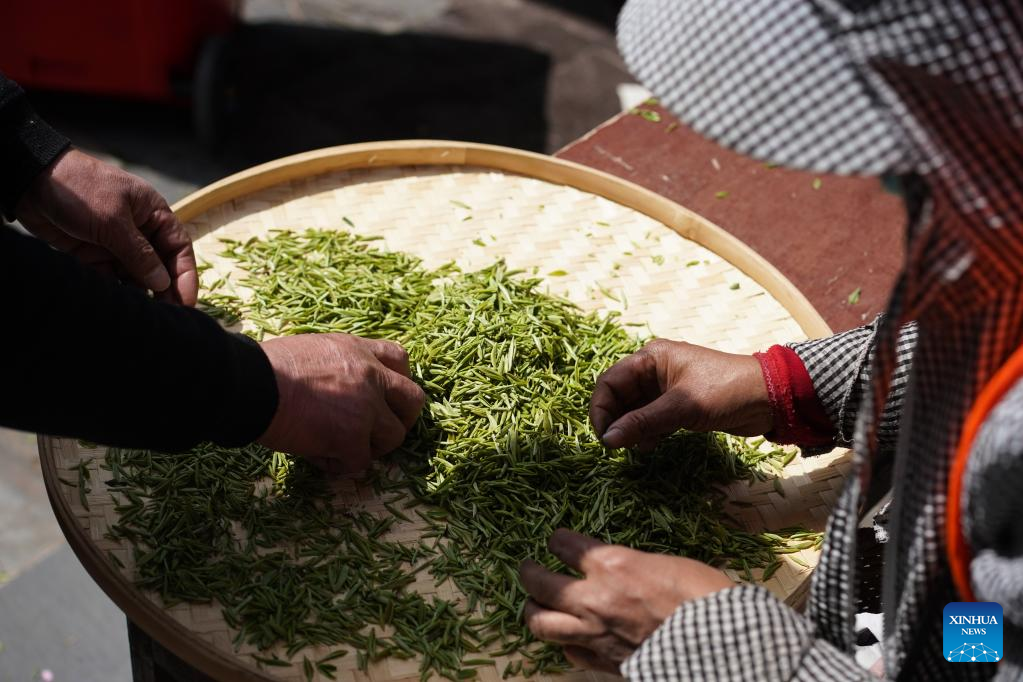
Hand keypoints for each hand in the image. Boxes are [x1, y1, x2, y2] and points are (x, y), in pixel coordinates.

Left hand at [15, 148, 197, 304]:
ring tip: (142, 312)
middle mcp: (139, 229)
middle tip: (167, 316)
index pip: (178, 247)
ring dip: (139, 292)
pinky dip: (115, 290)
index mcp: (153, 213)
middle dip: (164, 289)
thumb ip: (140, 255)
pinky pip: (111, 277)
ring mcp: (115, 242)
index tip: (186, 302)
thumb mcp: (114, 222)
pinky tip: (118, 304)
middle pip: (160, 265)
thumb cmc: (80, 189)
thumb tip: (163, 283)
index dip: (185, 275)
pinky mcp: (93, 254)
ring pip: (136, 274)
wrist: (30, 180)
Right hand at [258, 334, 425, 466]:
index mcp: (358, 350)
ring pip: (394, 437)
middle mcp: (370, 376)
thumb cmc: (266, 368)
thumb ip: (338, 365)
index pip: (400, 359)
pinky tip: (319, 458)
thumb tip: (339, 388)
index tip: (386, 397)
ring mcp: (365, 407)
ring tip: (343, 448)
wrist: (250, 384)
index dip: (398, 382)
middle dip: (401, 419)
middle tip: (379, 432)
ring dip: (371, 447)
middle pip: (413, 400)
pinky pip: (360, 462)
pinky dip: (341, 466)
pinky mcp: (351, 437)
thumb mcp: (312, 350)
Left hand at [520, 529, 732, 672]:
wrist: (719, 644)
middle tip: (528, 569)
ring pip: (540, 623)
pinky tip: (571, 639)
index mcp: (611, 564)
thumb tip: (616, 568)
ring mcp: (594, 634)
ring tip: (534, 604)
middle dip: (528, 573)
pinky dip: (566, 644)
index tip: (558, 541)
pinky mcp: (604, 662)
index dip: (558, 541)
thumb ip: (629, 565)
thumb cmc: (702, 595)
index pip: (562, 545)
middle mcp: (593, 598)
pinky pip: (569, 653)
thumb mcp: (663, 562)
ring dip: (532, 610)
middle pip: (538, 584)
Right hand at [590, 339, 770, 449]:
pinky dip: (646, 432)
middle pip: (619, 396)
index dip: (601, 408)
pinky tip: (649, 446)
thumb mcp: (682, 407)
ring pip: (634, 409)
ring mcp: (666, 388)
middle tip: (614, 446)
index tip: (602, 436)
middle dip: (615, 420)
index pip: (610, 381)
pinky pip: (650, 418)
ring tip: (634, 447)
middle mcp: (654, 370)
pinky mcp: (678, 405)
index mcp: (651, 358)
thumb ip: (643, 423)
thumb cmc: (726, 391)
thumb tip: (608, 440)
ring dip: (629, 428)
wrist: (770, 398)